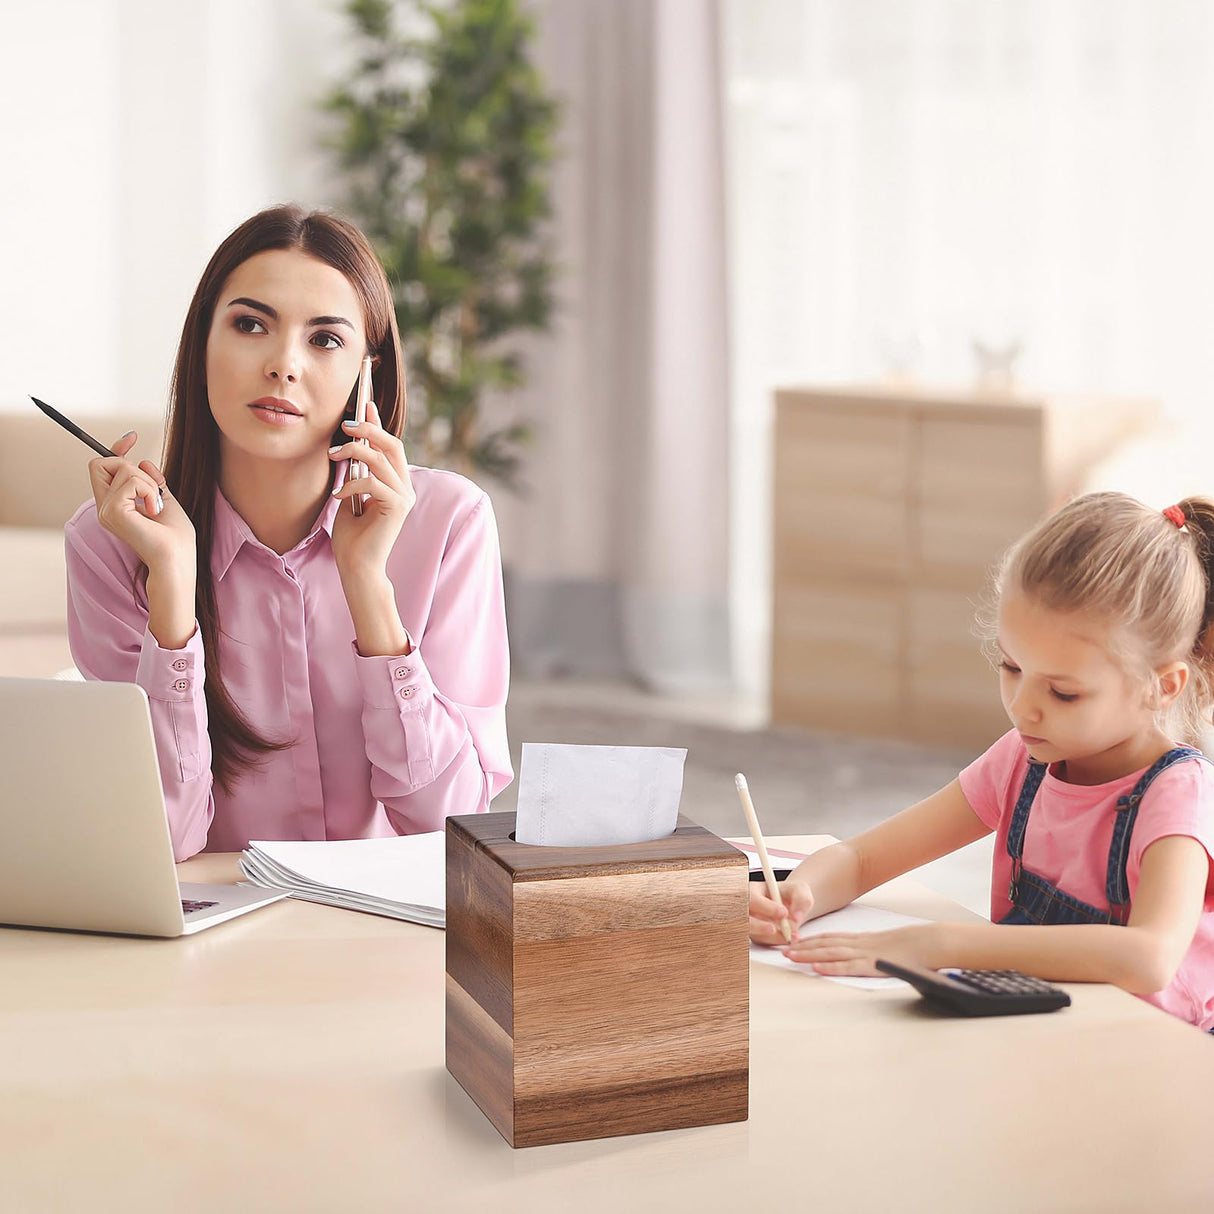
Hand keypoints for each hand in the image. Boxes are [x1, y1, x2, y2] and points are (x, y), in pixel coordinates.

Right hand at [88, 431, 195, 574]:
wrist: (177, 560)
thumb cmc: (175, 538)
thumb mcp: (164, 500)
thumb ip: (152, 482)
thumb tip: (143, 460)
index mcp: (114, 505)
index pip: (102, 467)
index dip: (116, 448)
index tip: (133, 437)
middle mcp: (105, 507)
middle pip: (102, 463)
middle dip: (130, 467)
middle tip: (151, 490)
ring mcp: (106, 510)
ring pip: (122, 468)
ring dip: (148, 482)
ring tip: (156, 506)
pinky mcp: (113, 512)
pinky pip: (132, 480)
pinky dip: (149, 490)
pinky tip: (155, 511)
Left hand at [329, 400, 416, 578]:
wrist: (357, 566)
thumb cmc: (352, 536)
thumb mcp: (350, 496)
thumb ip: (356, 473)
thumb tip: (350, 447)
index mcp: (396, 483)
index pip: (390, 444)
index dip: (377, 422)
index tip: (365, 403)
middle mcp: (404, 487)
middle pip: (392, 444)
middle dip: (368, 429)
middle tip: (345, 425)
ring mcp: (404, 497)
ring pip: (382, 458)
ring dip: (354, 452)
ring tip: (333, 456)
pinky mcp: (397, 507)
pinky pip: (374, 482)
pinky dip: (352, 484)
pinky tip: (338, 496)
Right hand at [749, 879, 814, 945]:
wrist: (792, 907)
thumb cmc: (792, 894)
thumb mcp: (800, 890)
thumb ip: (801, 900)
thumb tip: (797, 917)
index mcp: (753, 889)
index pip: (753, 898)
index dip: (765, 906)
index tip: (783, 912)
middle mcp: (747, 907)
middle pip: (744, 918)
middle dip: (758, 926)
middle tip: (774, 929)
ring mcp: (748, 923)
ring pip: (753, 933)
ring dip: (770, 937)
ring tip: (791, 937)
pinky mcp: (754, 936)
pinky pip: (760, 942)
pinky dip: (774, 942)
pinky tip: (787, 939)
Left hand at [781, 922, 944, 975]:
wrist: (930, 942)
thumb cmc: (913, 946)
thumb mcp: (888, 946)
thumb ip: (874, 950)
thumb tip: (866, 957)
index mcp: (863, 939)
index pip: (831, 937)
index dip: (811, 939)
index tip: (794, 941)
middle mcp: (859, 944)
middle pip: (825, 944)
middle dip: (802, 946)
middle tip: (782, 949)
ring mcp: (865, 954)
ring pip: (830, 953)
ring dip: (808, 955)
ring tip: (790, 957)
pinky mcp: (873, 965)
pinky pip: (848, 966)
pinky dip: (831, 967)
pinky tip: (816, 968)